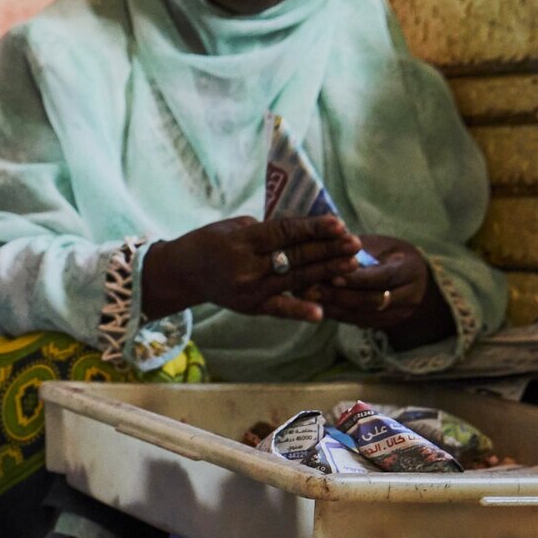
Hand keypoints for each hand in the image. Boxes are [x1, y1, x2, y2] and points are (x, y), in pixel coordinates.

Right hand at [140, 215, 361, 322]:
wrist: (183, 272)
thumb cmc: (212, 241)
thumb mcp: (235, 226)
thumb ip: (268, 230)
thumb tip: (305, 230)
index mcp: (240, 241)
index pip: (284, 233)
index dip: (313, 229)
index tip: (339, 224)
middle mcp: (245, 267)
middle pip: (294, 256)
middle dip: (327, 249)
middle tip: (354, 244)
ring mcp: (248, 290)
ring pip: (294, 279)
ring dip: (325, 272)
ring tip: (351, 264)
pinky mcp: (250, 307)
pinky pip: (279, 309)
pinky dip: (299, 310)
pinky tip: (320, 313)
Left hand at [308, 235, 455, 344]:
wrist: (415, 280)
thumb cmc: (391, 254)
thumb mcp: (381, 245)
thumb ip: (358, 249)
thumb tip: (328, 244)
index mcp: (410, 270)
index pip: (383, 277)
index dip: (357, 278)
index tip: (332, 275)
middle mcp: (408, 297)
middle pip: (370, 300)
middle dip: (338, 295)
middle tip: (310, 289)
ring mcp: (397, 314)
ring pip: (361, 315)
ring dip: (332, 307)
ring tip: (307, 298)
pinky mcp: (383, 325)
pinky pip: (356, 321)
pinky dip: (335, 313)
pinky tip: (314, 306)